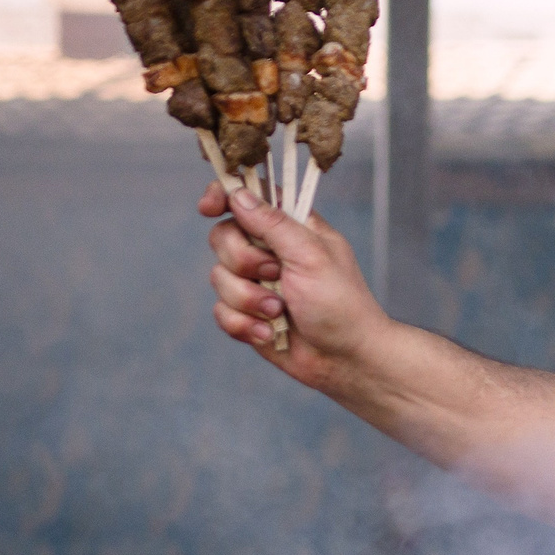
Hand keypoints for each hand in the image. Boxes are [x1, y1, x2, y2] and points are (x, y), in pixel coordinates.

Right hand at [199, 182, 386, 392]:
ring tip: (280, 312)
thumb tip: (238, 195)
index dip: (224, 196)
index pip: (248, 197)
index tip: (209, 208)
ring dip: (249, 299)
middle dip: (243, 261)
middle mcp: (270, 252)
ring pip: (218, 277)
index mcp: (290, 228)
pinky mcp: (248, 315)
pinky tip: (270, 333)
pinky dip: (245, 325)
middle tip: (276, 275)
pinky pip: (221, 311)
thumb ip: (273, 223)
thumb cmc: (341, 304)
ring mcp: (256, 284)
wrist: (345, 359)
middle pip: (223, 237)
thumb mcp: (311, 255)